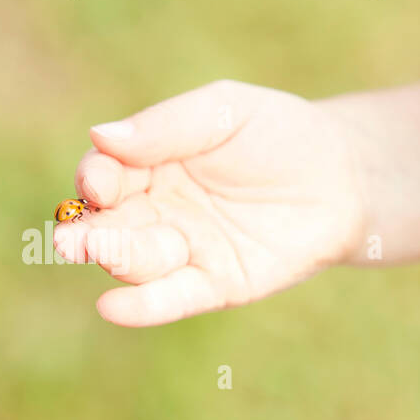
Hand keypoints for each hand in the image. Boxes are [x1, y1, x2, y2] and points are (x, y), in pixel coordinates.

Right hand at [54, 80, 368, 326]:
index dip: (95, 179)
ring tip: (97, 253)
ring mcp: (183, 251)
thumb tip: (100, 135)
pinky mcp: (214, 285)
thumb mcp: (225, 111)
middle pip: (108, 225)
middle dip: (87, 232)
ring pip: (135, 261)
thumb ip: (166, 126)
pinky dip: (142, 306)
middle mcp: (156, 212)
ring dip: (112, 260)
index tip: (98, 180)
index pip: (104, 176)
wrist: (348, 177)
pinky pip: (171, 298)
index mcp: (148, 166)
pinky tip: (114, 308)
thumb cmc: (281, 133)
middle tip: (71, 239)